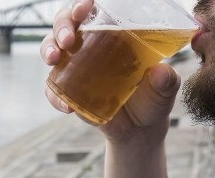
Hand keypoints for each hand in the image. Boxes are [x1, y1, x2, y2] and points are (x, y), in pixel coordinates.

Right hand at [40, 0, 180, 144]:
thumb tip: (160, 72)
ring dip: (48, 48)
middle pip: (66, 23)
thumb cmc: (153, 98)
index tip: (85, 8)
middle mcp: (90, 45)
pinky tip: (66, 105)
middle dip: (62, 25)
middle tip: (67, 39)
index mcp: (114, 33)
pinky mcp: (69, 90)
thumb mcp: (165, 87)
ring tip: (54, 59)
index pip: (94, 10)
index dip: (83, 4)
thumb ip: (166, 80)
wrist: (141, 128)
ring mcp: (76, 66)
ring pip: (52, 47)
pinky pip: (53, 88)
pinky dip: (54, 95)